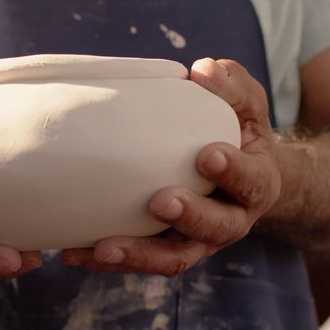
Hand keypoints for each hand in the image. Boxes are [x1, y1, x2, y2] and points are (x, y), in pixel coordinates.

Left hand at [62, 58, 280, 276]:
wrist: (235, 172)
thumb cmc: (236, 130)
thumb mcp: (245, 104)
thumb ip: (231, 85)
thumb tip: (203, 70)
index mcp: (257, 184)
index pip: (252, 182)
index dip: (233, 172)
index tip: (207, 154)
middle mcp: (231, 221)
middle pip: (216, 229)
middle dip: (190, 217)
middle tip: (161, 201)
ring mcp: (197, 241)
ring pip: (174, 258)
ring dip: (140, 255)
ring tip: (104, 248)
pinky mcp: (164, 248)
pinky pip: (139, 260)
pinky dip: (105, 260)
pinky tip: (72, 252)